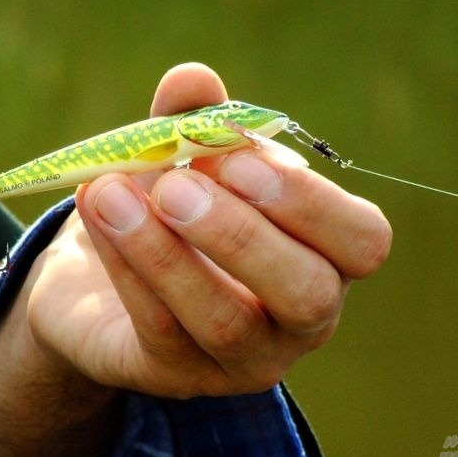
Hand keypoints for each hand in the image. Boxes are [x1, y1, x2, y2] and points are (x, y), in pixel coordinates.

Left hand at [28, 62, 391, 396]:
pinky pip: (158, 328)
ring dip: (165, 252)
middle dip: (242, 234)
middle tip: (175, 184)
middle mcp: (301, 319)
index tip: (235, 155)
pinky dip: (124, 264)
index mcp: (325, 254)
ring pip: (225, 321)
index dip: (307, 199)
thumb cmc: (168, 205)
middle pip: (307, 293)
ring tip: (110, 190)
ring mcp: (243, 359)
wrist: (98, 273)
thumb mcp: (181, 155)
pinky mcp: (177, 377)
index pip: (362, 240)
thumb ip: (193, 118)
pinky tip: (95, 212)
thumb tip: (192, 79)